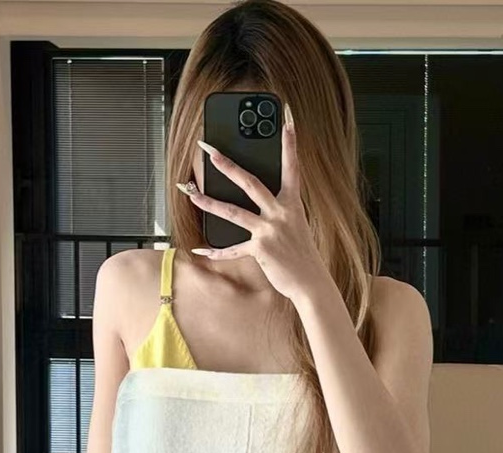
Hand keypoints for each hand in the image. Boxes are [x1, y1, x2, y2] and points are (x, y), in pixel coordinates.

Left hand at [179, 102, 328, 303]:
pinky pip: (233, 249)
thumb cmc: (301, 254)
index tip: (286, 119)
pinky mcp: (261, 250)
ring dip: (209, 202)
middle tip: (209, 150)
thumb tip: (259, 202)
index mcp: (292, 203)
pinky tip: (200, 249)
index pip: (292, 166)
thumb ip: (279, 210)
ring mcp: (270, 231)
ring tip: (191, 193)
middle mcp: (280, 213)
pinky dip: (216, 251)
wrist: (311, 282)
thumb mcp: (295, 225)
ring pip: (233, 212)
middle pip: (250, 183)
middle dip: (227, 165)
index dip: (290, 142)